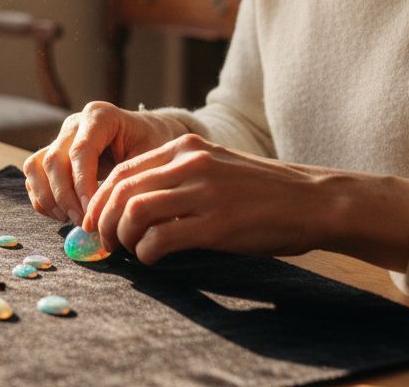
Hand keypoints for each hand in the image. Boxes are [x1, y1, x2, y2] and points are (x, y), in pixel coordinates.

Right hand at [22, 101, 182, 224]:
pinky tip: (63, 215)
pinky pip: (34, 176)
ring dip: (48, 198)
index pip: (80, 152)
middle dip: (65, 197)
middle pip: (53, 160)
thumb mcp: (153, 157)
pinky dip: (42, 199)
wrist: (150, 135)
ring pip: (36, 166)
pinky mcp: (52, 154)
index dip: (82, 185)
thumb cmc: (154, 146)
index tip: (92, 213)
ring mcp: (60, 137)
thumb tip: (111, 215)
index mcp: (100, 116)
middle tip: (83, 223)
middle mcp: (75, 123)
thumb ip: (132, 180)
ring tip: (70, 219)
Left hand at [82, 134, 408, 269]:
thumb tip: (133, 208)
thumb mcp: (216, 167)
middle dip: (103, 221)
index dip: (101, 200)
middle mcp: (189, 163)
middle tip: (104, 244)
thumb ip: (178, 178)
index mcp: (186, 148)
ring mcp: (202, 192)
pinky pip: (160, 239)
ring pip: (134, 213)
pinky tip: (153, 260)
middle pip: (121, 191)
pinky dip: (146, 253)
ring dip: (123, 238)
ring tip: (129, 253)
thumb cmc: (264, 192)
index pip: (123, 171)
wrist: (314, 201)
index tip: (94, 222)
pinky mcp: (215, 224)